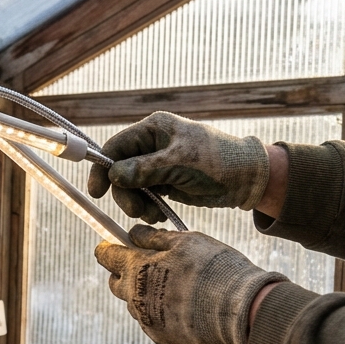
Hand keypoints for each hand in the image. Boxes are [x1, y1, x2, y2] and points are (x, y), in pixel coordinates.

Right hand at [87, 112, 269, 222]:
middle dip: (125, 193)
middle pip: (119, 171)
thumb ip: (144, 169)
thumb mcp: (180, 164)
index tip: (97, 192)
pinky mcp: (164, 182)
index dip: (102, 168)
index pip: (116, 146)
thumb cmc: (218, 161)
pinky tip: (159, 213)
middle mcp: (152, 144)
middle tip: (136, 211)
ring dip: (137, 204)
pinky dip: (148, 208)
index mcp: (154, 129)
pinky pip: (144, 196)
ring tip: (153, 215)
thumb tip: (114, 175)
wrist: (247, 178)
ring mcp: (157, 164)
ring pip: (130, 186)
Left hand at [94, 225, 286, 343]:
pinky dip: (163, 313)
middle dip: (126, 272)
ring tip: (176, 286)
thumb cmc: (213, 268)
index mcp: (135, 269)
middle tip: (149, 263)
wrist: (238, 310)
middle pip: (116, 283)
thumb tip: (134, 234)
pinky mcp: (162, 337)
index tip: (115, 243)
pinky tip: (186, 306)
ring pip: (136, 304)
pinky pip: (154, 322)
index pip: (106, 256)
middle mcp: (134, 297)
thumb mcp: (185, 241)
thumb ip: (154, 237)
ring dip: (146, 293)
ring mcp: (146, 320)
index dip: (109, 247)